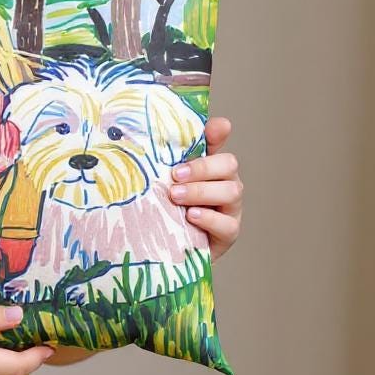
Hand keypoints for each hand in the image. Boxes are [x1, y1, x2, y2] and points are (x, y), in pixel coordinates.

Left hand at [168, 116, 241, 263]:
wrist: (164, 248)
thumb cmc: (162, 208)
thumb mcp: (158, 183)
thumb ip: (158, 163)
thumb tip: (142, 134)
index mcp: (207, 166)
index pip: (217, 142)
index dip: (218, 133)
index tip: (218, 127)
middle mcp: (223, 182)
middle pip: (228, 164)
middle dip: (202, 168)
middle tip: (175, 176)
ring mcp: (229, 208)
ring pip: (232, 191)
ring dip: (202, 191)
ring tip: (176, 196)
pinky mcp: (228, 233)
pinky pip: (229, 224)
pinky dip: (210, 218)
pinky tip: (191, 216)